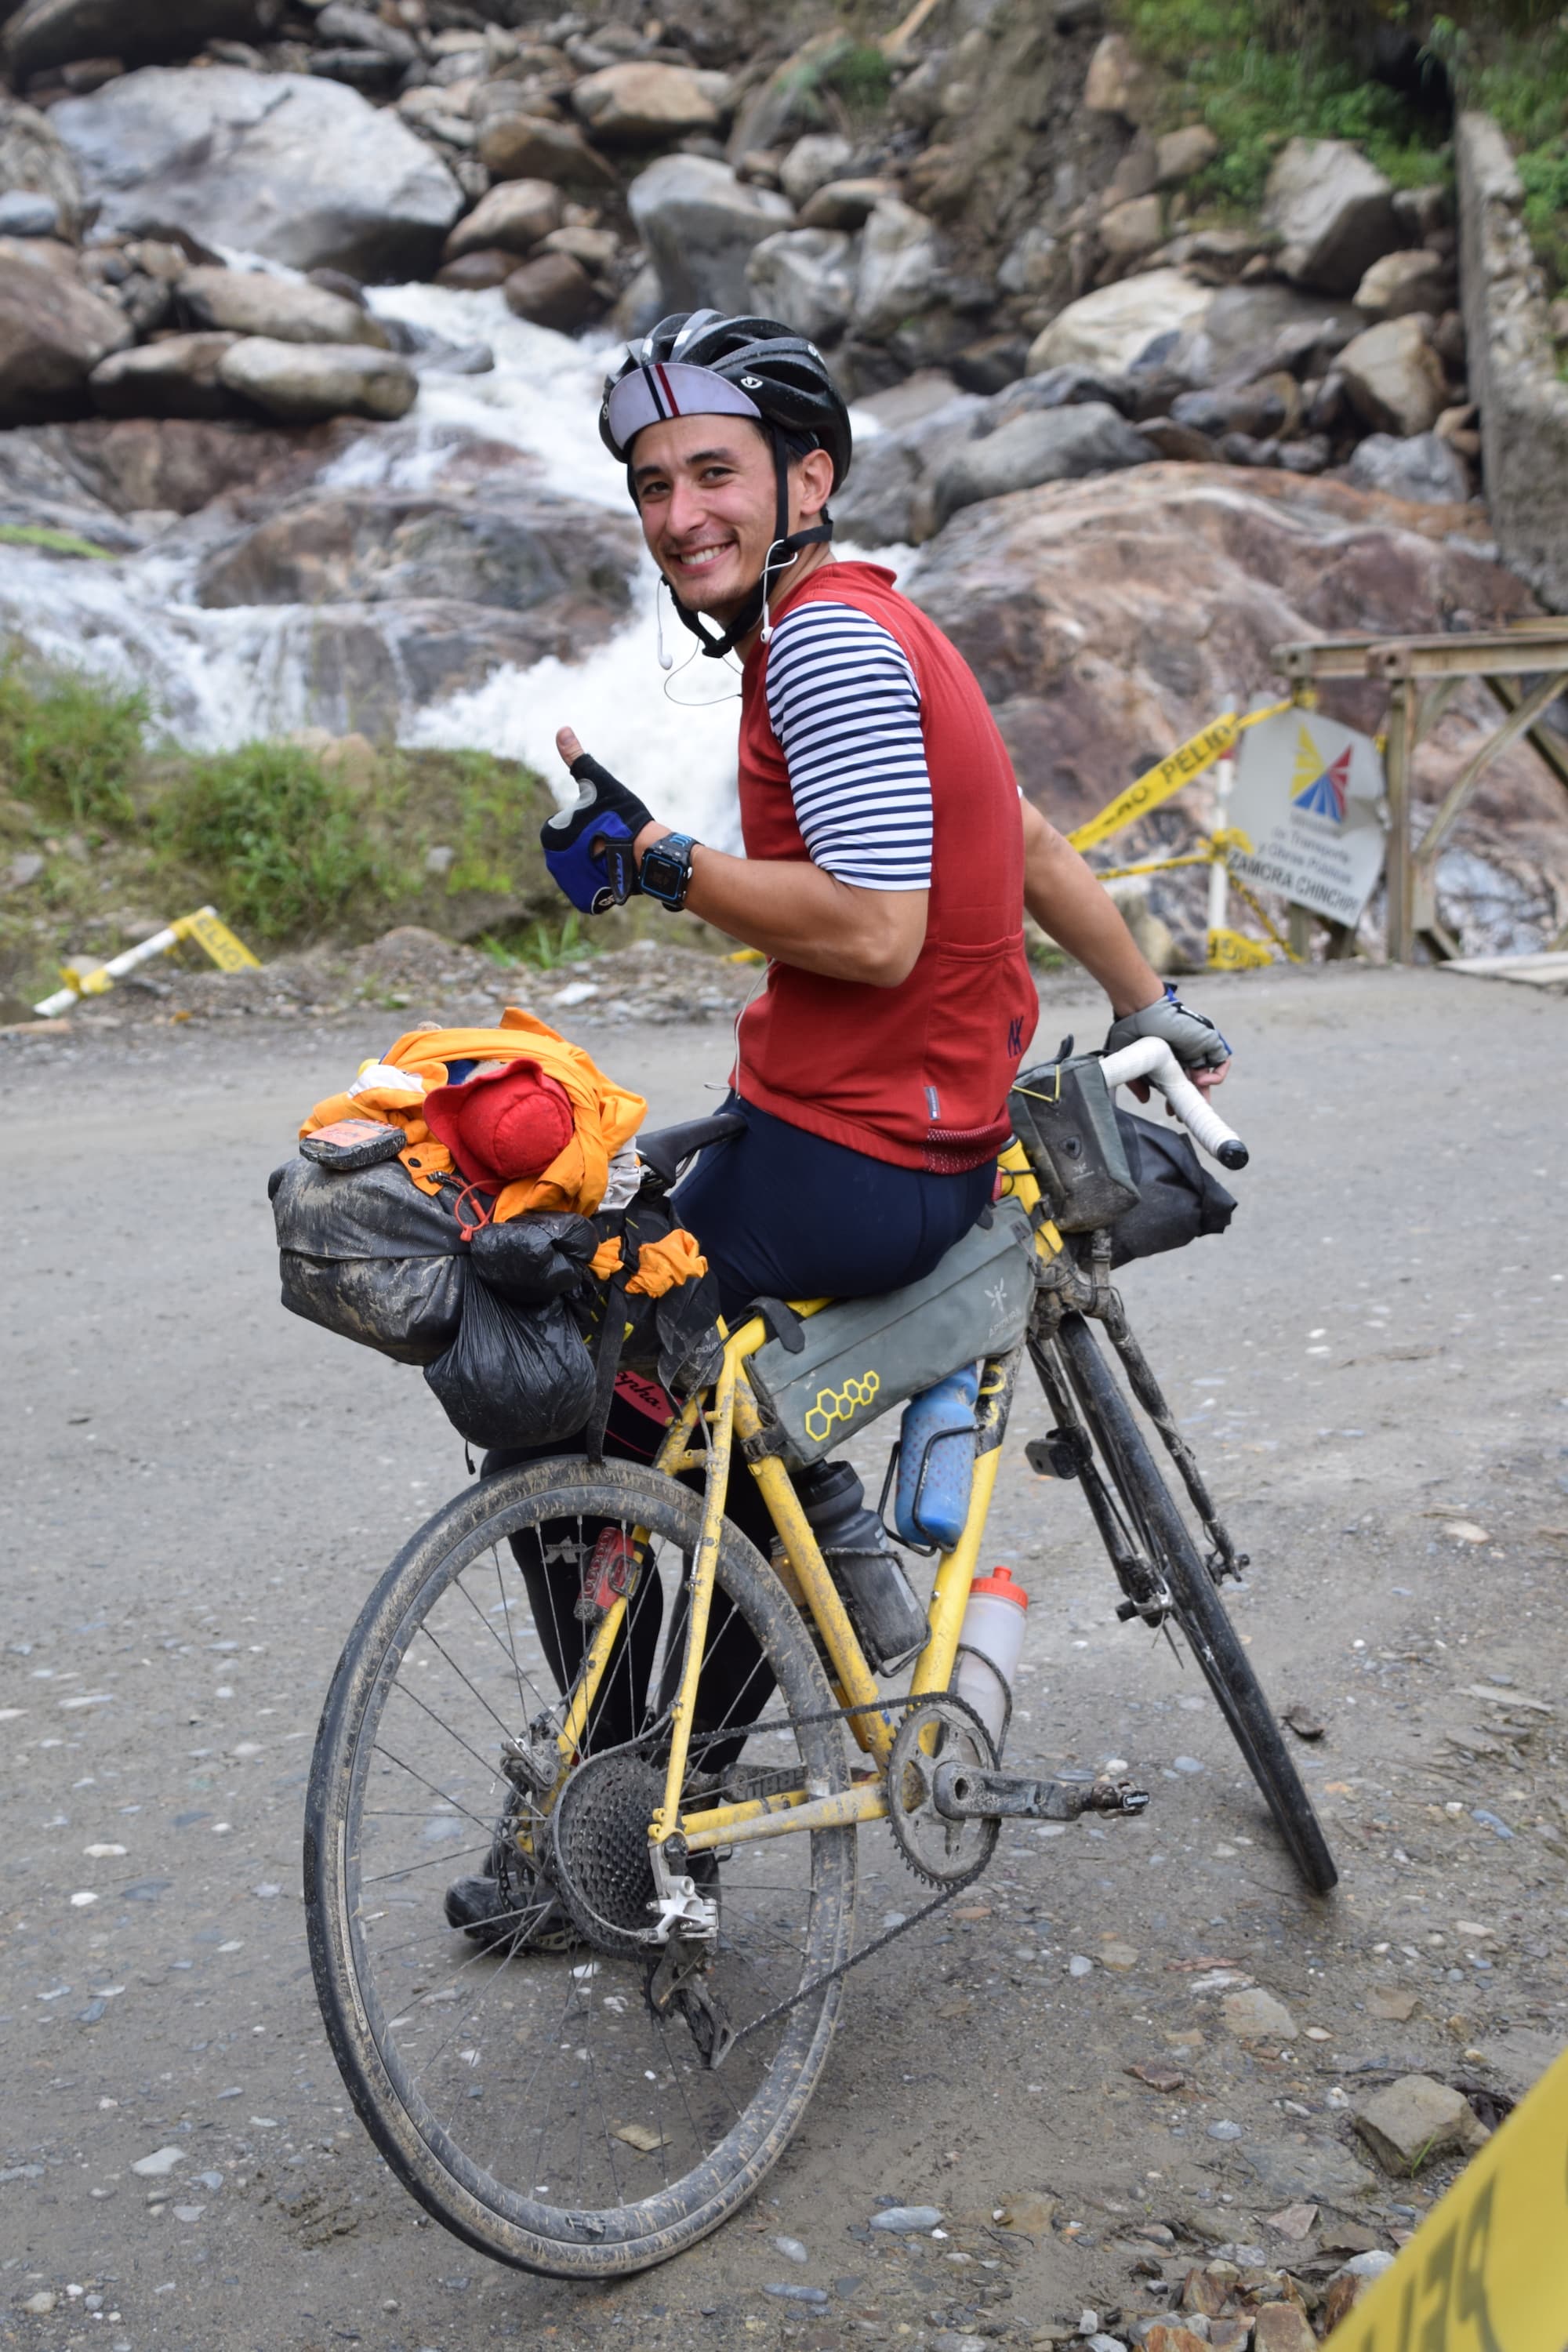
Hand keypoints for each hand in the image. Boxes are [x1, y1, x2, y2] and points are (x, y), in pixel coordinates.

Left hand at [540, 729, 658, 913]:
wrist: (647, 853)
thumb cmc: (622, 815)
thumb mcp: (598, 781)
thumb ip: (577, 757)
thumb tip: (561, 729)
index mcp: (550, 835)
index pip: (571, 825)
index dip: (592, 821)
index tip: (605, 822)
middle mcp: (552, 863)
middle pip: (577, 847)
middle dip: (595, 843)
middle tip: (614, 838)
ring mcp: (568, 885)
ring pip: (587, 867)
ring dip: (601, 861)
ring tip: (617, 854)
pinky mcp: (587, 900)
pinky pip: (594, 887)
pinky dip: (605, 880)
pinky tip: (618, 871)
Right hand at [1105, 987, 1229, 1112]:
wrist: (1141, 1007)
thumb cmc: (1131, 1028)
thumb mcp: (1131, 1060)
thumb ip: (1137, 1082)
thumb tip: (1144, 1101)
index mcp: (1167, 1058)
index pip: (1177, 1083)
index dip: (1175, 1099)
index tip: (1170, 1112)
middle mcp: (1183, 1055)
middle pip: (1194, 1084)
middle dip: (1190, 1101)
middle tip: (1182, 1116)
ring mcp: (1196, 1048)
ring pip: (1208, 1076)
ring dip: (1202, 1093)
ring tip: (1192, 1102)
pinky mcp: (1208, 1041)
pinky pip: (1221, 1061)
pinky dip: (1216, 1075)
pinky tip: (1201, 1081)